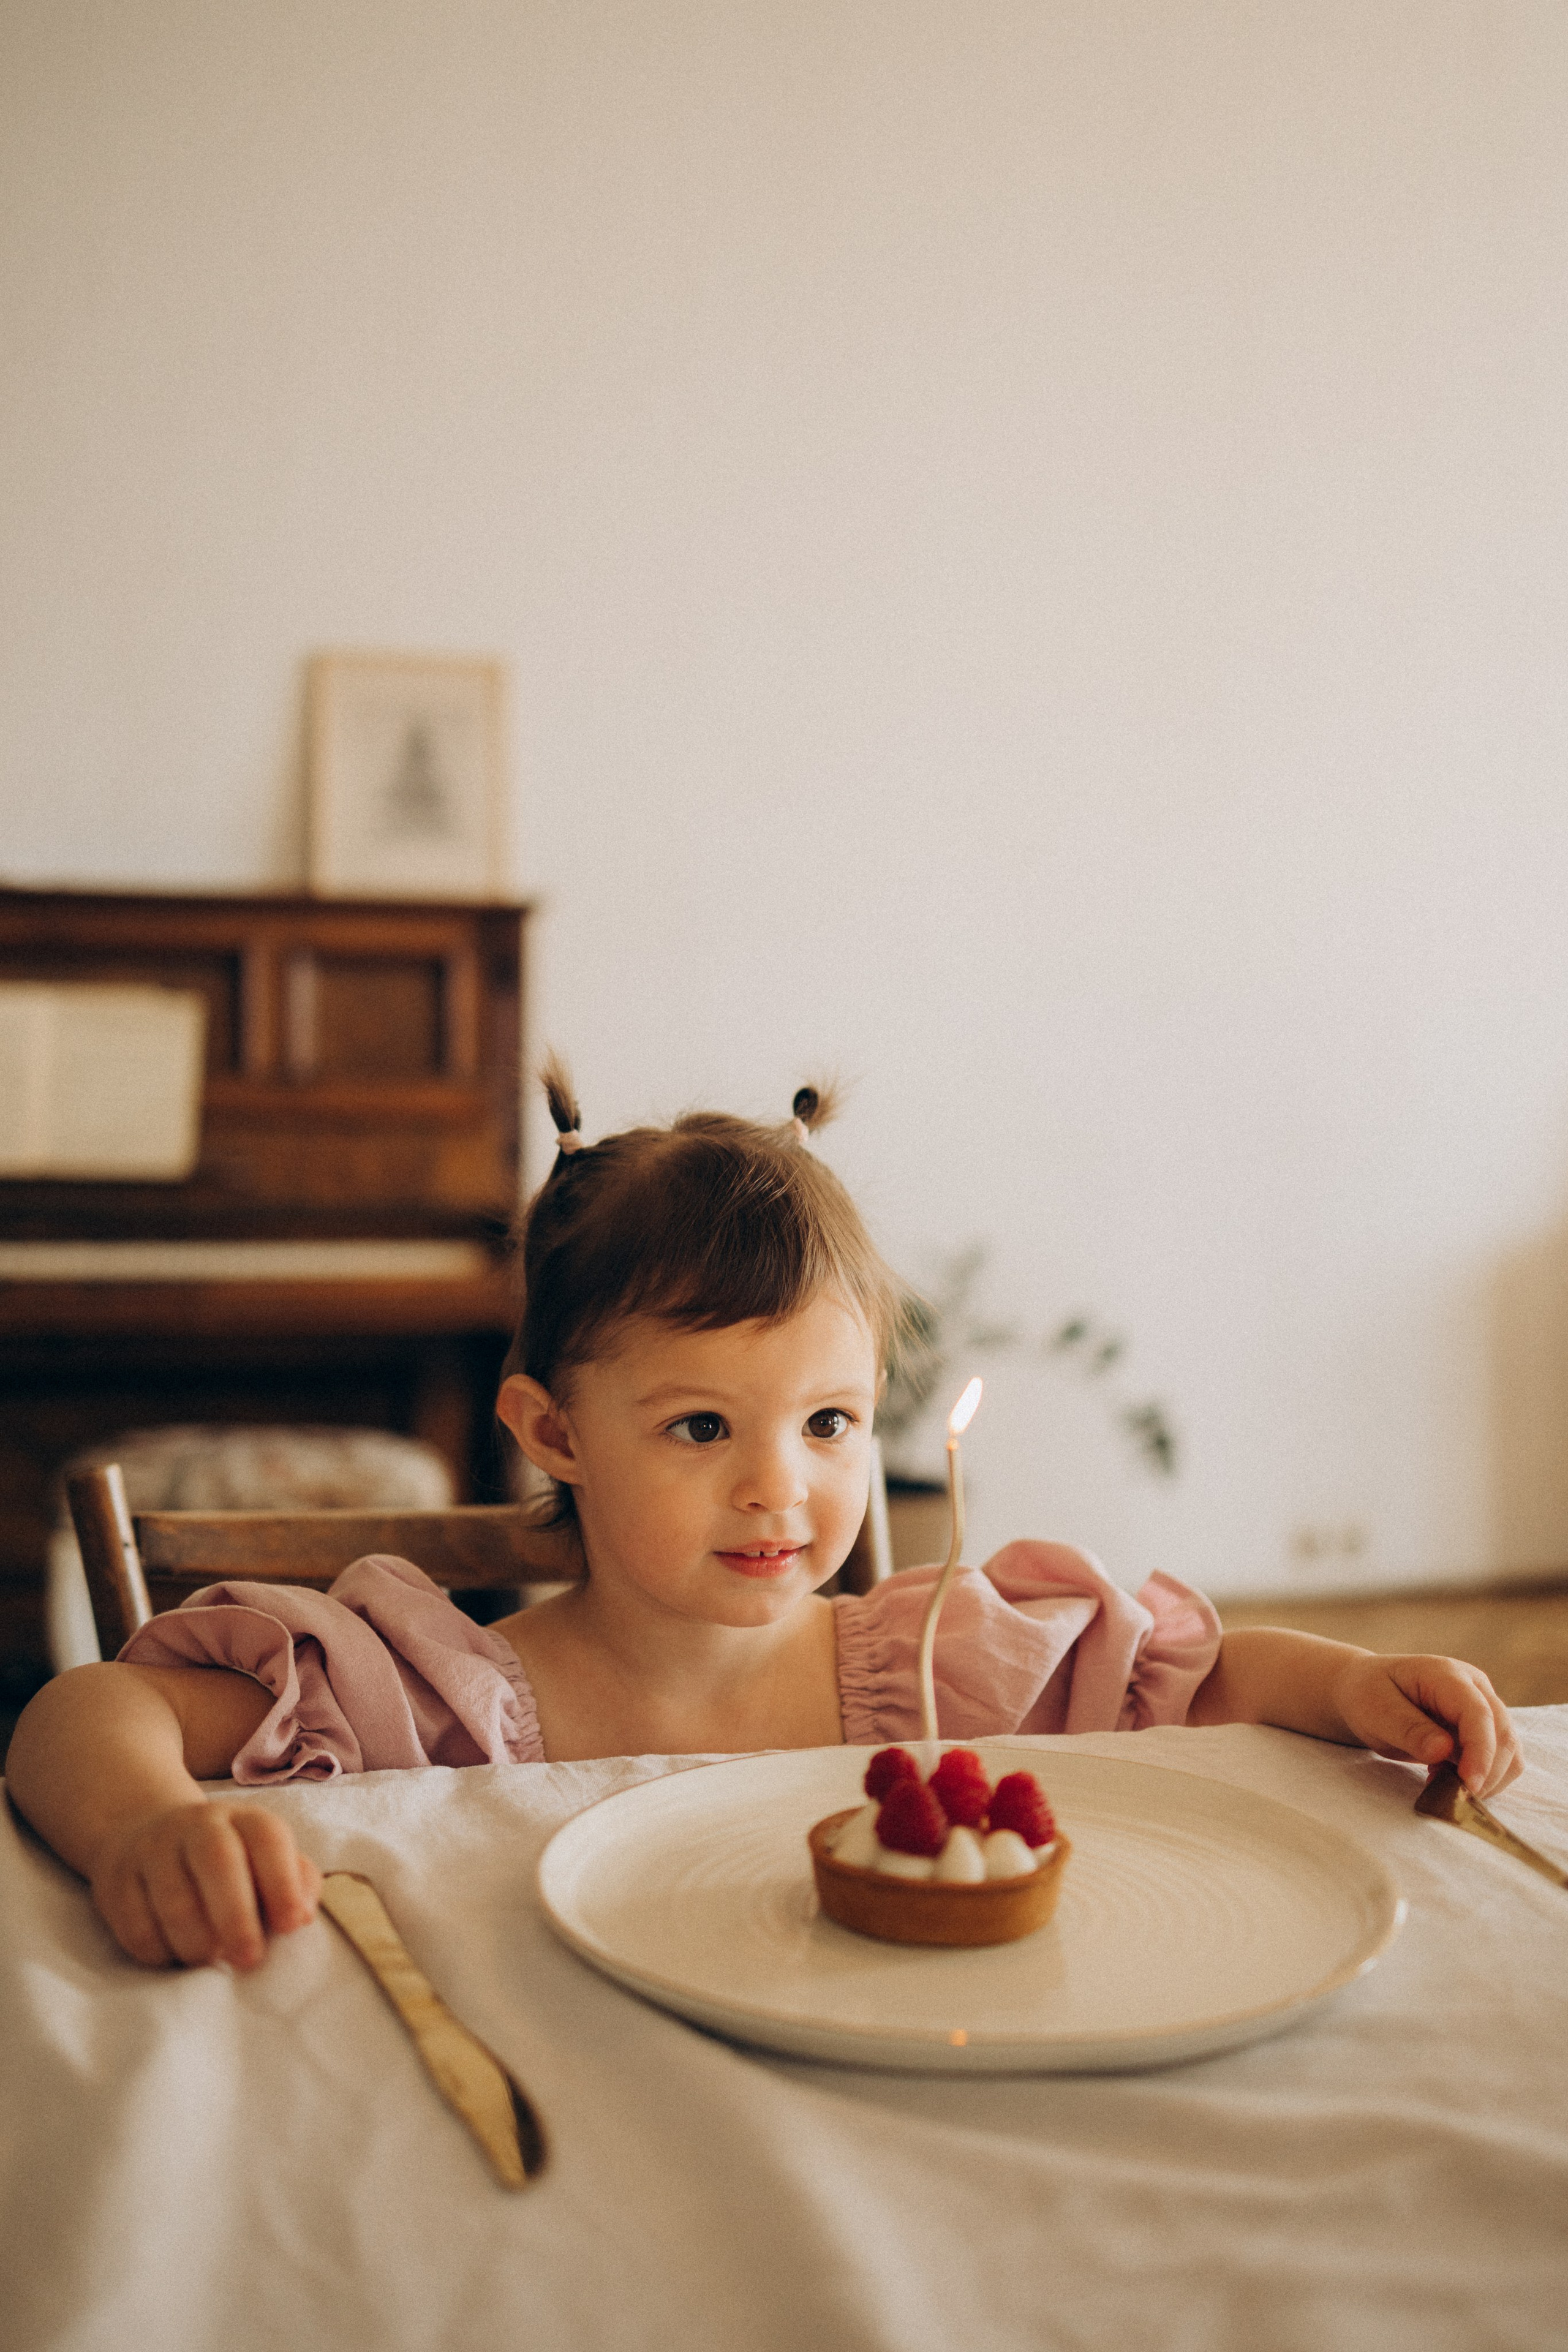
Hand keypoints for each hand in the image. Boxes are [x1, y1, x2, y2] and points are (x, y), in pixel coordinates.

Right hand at [89, 1800, 320, 1970]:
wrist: (150, 1835)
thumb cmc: (231, 1863)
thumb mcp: (267, 1861)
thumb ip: (296, 1883)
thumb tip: (302, 1916)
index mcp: (244, 1819)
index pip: (268, 1838)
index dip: (283, 1882)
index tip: (292, 1926)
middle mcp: (198, 1825)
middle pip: (218, 1861)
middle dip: (236, 1917)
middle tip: (248, 1959)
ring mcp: (152, 1849)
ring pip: (173, 1899)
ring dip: (196, 1942)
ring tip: (211, 1961)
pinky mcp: (116, 1880)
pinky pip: (136, 1925)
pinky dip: (159, 1951)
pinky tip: (175, 1956)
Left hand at [1332, 1652, 1521, 1797]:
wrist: (1366, 1691)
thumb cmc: (1368, 1696)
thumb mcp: (1376, 1711)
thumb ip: (1409, 1729)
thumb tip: (1443, 1750)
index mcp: (1446, 1674)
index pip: (1478, 1713)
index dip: (1480, 1752)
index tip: (1469, 1786)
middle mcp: (1474, 1687)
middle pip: (1503, 1733)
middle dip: (1487, 1772)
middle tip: (1453, 1798)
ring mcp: (1483, 1707)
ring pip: (1509, 1750)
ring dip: (1487, 1778)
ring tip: (1444, 1785)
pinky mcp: (1483, 1729)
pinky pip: (1500, 1759)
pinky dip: (1483, 1777)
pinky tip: (1448, 1779)